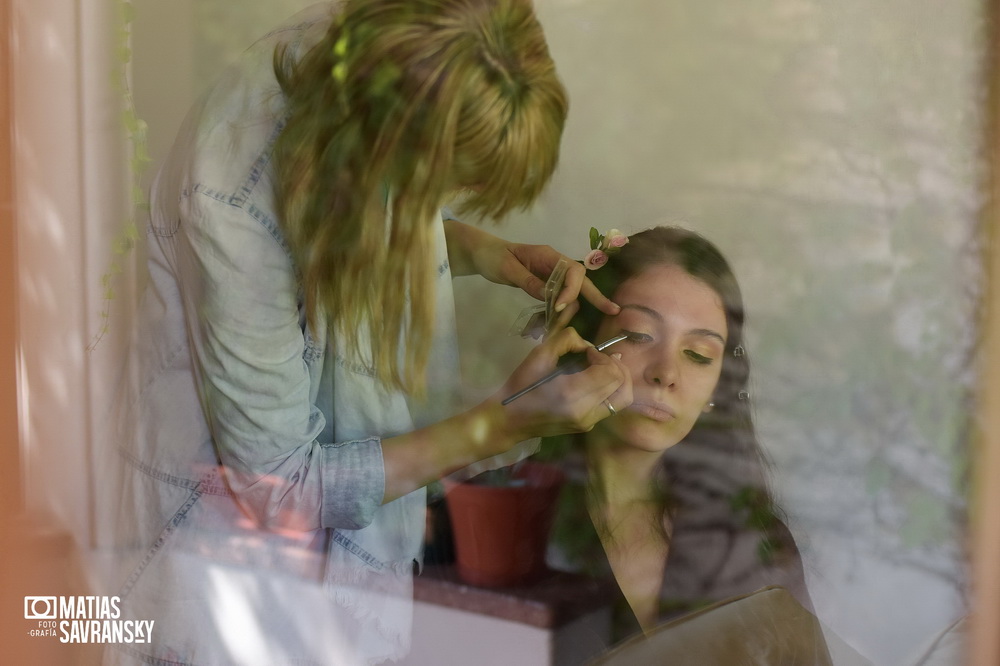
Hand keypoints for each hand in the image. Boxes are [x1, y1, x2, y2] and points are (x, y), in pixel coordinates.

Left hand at [444, 219, 619, 315]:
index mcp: (548, 256)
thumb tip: (549, 297)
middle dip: (596, 295)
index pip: (572, 271)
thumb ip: (528, 281)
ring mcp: (549, 274)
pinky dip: (562, 307)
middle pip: (581, 279)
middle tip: (613, 311)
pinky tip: (562, 321)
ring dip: (576, 304)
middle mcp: (554, 264)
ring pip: (572, 289)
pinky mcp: (544, 283)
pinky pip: (558, 295)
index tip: (559, 306)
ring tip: (576, 324)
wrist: (480, 253)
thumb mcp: (507, 269)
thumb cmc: (492, 256)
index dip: (571, 289)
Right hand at [494, 306, 632, 440]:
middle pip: (622, 385)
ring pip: (623, 398)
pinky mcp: (588, 426)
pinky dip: (611, 389)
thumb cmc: (521, 386)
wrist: (509, 421)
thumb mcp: (539, 355)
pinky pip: (612, 405)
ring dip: (619, 378)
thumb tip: (587, 345)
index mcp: (571, 394)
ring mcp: (588, 422)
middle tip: (597, 358)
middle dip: (614, 365)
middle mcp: (585, 412)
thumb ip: (566, 340)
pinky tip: (595, 380)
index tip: (588, 352)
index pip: (610, 372)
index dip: (603, 357)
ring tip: (603, 368)